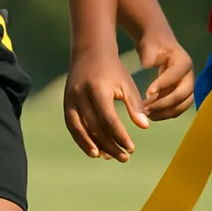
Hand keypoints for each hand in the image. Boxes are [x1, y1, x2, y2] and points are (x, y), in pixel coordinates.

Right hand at [64, 47, 148, 162]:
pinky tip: (93, 150)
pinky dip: (82, 139)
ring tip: (107, 157)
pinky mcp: (66, 102)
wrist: (90, 52)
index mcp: (99, 89)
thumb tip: (145, 127)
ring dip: (93, 146)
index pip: (109, 120)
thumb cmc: (114, 70)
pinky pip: (72, 125)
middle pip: (95, 127)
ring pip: (81, 129)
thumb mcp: (127, 84)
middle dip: (109, 145)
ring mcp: (71, 99)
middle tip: (124, 158)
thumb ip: (134, 105)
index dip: (120, 136)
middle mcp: (82, 95)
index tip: (132, 148)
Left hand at [137, 33, 193, 119]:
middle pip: (183, 94)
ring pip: (182, 105)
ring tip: (146, 114)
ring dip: (165, 112)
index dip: (163, 85)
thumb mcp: (149, 46)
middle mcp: (189, 75)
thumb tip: (148, 65)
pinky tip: (151, 115)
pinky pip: (178, 108)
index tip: (147, 93)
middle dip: (164, 104)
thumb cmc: (153, 45)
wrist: (159, 45)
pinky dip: (166, 114)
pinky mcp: (183, 95)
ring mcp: (188, 87)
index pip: (176, 75)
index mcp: (183, 61)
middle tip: (145, 109)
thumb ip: (148, 56)